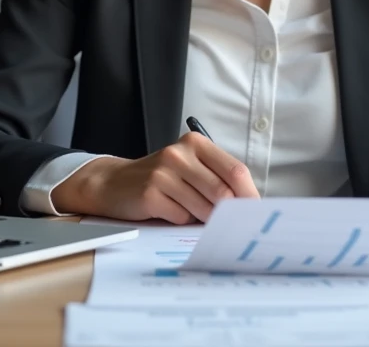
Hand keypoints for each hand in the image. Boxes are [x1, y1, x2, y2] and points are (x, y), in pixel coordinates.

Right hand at [51, 133, 259, 223]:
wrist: (113, 184)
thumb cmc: (161, 179)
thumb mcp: (189, 168)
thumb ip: (216, 179)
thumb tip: (248, 207)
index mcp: (196, 143)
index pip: (235, 170)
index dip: (249, 195)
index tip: (255, 213)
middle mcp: (179, 154)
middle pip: (222, 192)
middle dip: (227, 213)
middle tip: (229, 225)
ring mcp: (163, 173)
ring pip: (203, 208)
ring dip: (203, 219)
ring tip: (191, 214)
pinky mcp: (150, 194)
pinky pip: (181, 218)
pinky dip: (181, 222)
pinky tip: (169, 213)